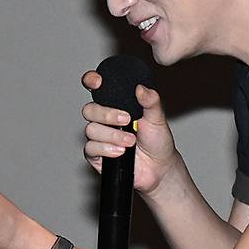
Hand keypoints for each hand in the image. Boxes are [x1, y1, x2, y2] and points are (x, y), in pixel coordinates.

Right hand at [80, 70, 178, 196]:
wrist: (158, 167)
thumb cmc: (157, 141)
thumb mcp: (157, 118)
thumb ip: (151, 102)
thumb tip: (141, 88)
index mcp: (116, 105)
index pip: (97, 89)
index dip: (91, 81)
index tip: (98, 82)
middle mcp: (104, 119)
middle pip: (89, 110)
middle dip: (107, 115)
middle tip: (127, 120)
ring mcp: (99, 136)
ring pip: (91, 130)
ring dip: (112, 136)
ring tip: (131, 142)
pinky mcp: (96, 154)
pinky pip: (91, 148)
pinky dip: (106, 149)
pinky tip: (120, 152)